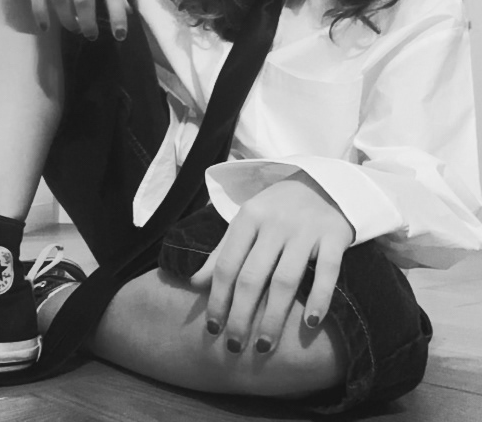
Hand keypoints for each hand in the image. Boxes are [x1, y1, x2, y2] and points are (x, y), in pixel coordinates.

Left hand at [191, 171, 353, 353]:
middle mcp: (275, 223)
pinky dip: (319, 298)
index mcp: (249, 218)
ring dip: (274, 317)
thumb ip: (222, 252)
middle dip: (240, 316)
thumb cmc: (277, 210)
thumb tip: (195, 284)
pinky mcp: (334, 236)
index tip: (212, 328)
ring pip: (286, 280)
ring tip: (265, 346)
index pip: (227, 265)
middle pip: (253, 277)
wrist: (323, 183)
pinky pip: (328, 272)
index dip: (217, 299)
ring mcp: (306, 229)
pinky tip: (309, 323)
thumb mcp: (247, 223)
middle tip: (234, 346)